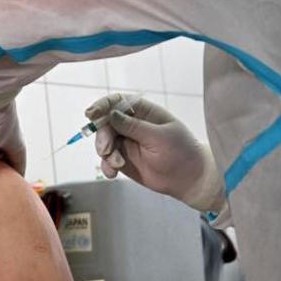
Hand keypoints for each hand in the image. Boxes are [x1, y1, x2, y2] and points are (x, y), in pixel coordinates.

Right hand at [85, 93, 225, 213]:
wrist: (189, 178)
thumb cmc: (181, 152)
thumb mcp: (159, 137)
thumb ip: (134, 126)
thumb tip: (111, 114)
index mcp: (143, 112)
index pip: (117, 102)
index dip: (102, 106)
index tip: (91, 114)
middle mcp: (132, 124)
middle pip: (106, 123)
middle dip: (103, 136)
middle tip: (106, 150)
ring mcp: (126, 141)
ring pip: (104, 141)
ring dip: (105, 153)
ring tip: (117, 165)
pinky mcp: (123, 158)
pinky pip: (107, 159)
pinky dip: (106, 166)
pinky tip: (112, 174)